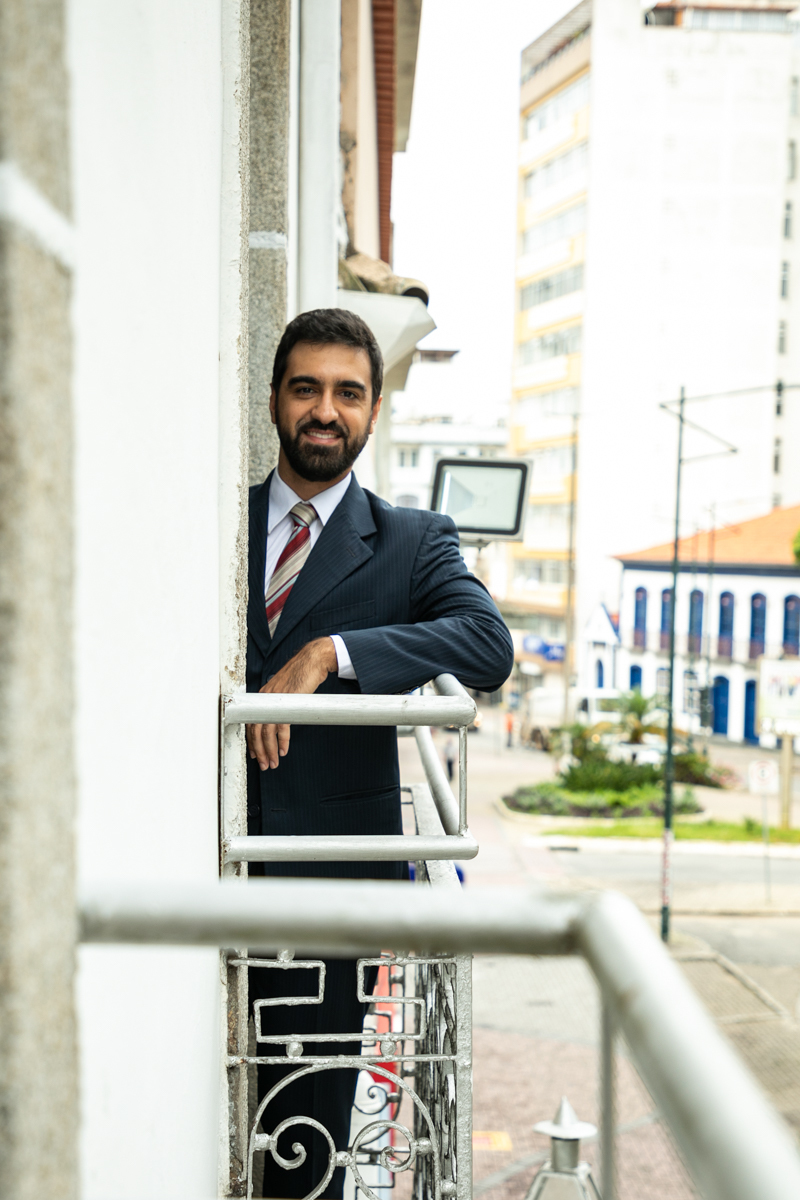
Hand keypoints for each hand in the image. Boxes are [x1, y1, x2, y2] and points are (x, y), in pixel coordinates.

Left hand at [246, 637, 336, 770]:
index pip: (251, 722)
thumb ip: (280, 703)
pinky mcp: (287, 703)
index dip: (251, 740)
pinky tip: (283, 750)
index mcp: (263, 696)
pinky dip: (282, 741)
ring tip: (273, 762)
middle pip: (256, 730)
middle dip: (259, 751)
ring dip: (270, 750)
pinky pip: (281, 727)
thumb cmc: (302, 674)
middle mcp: (265, 699)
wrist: (312, 661)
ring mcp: (275, 701)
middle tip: (264, 765)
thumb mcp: (286, 690)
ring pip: (266, 732)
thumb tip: (281, 718)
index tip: (255, 754)